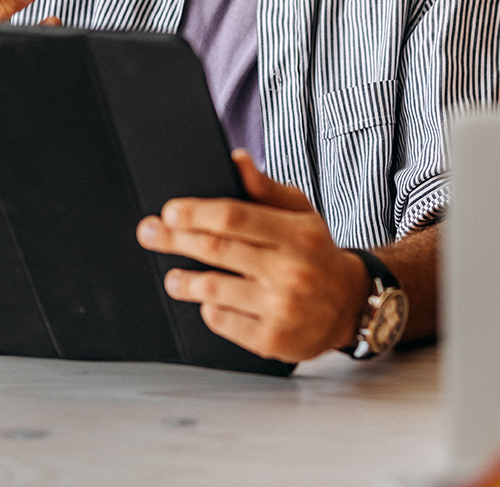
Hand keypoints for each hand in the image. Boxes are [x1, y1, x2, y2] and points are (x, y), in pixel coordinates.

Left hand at [138, 149, 371, 362]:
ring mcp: (281, 307)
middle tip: (149, 233)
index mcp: (297, 234)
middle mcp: (291, 270)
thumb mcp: (302, 215)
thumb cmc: (317, 253)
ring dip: (184, 281)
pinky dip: (210, 309)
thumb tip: (236, 160)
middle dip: (175, 239)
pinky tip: (210, 301)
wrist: (350, 304)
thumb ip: (266, 189)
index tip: (170, 212)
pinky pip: (223, 321)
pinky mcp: (272, 339)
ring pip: (213, 289)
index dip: (196, 213)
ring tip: (174, 277)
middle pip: (217, 249)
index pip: (235, 217)